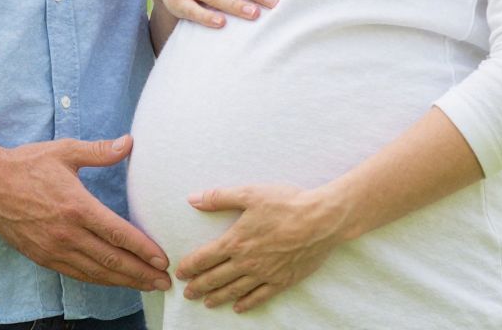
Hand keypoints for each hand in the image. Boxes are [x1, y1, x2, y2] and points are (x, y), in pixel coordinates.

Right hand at [0, 135, 171, 291]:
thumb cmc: (27, 165)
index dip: (143, 249)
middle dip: (141, 273)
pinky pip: (77, 274)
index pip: (118, 234)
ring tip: (146, 286)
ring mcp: (53, 249)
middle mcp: (66, 233)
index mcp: (76, 207)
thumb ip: (99, 151)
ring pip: (95, 272)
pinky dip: (99, 280)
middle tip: (164, 282)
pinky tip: (113, 282)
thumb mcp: (64, 151)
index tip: (162, 259)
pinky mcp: (42, 257)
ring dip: (124, 282)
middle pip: (111, 260)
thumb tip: (128, 142)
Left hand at [175, 184, 348, 312]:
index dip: (190, 267)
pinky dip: (247, 303)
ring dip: (218, 297)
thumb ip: (219, 197)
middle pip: (215, 278)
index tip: (180, 273)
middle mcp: (247, 262)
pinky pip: (260, 296)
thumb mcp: (250, 193)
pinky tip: (239, 307)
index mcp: (235, 241)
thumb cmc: (286, 203)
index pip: (204, 258)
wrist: (321, 220)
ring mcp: (265, 274)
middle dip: (199, 286)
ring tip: (207, 302)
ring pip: (235, 290)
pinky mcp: (282, 280)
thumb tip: (192, 199)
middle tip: (187, 294)